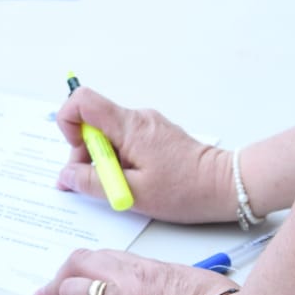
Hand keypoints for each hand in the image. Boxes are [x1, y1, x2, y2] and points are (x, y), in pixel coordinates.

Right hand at [57, 88, 233, 222]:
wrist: (228, 186)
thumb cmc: (186, 191)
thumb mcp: (132, 193)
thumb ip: (92, 183)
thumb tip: (65, 176)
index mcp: (129, 127)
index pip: (82, 101)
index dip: (68, 122)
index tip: (77, 150)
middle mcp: (137, 118)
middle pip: (92, 121)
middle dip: (85, 151)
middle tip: (96, 180)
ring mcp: (147, 124)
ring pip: (107, 132)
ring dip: (103, 157)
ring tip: (121, 184)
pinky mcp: (155, 133)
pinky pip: (123, 138)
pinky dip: (118, 157)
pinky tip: (133, 178)